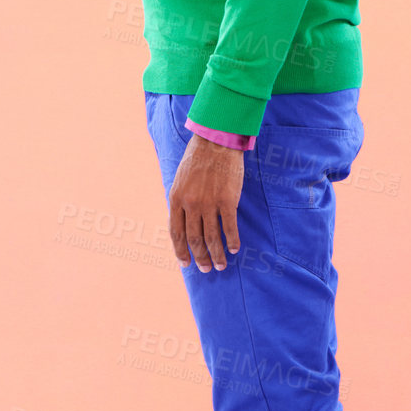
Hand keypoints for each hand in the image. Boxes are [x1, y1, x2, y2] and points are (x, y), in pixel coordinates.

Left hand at [168, 136, 242, 271]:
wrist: (216, 141)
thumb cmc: (198, 158)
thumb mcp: (180, 180)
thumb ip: (181, 201)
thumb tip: (183, 223)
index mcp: (176, 199)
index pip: (176, 233)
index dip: (180, 251)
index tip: (185, 263)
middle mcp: (191, 204)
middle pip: (194, 239)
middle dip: (200, 258)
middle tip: (206, 269)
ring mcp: (209, 203)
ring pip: (212, 238)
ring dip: (217, 255)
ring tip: (222, 265)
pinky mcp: (227, 200)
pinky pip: (229, 227)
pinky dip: (232, 241)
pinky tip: (235, 249)